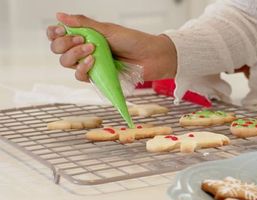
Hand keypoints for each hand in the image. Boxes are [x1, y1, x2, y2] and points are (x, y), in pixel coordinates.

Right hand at [47, 12, 176, 81]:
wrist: (151, 57)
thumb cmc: (133, 41)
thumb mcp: (108, 29)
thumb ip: (84, 24)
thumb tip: (60, 15)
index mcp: (85, 35)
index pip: (59, 34)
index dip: (55, 33)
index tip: (61, 30)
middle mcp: (84, 49)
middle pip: (58, 49)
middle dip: (65, 44)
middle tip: (82, 39)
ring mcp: (90, 63)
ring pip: (66, 63)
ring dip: (75, 55)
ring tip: (92, 50)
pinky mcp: (97, 76)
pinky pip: (80, 76)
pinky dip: (83, 68)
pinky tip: (93, 61)